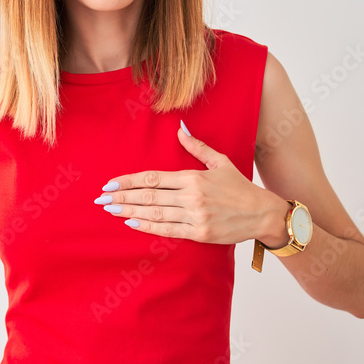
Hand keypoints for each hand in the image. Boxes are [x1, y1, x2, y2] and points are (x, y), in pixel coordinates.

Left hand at [95, 120, 286, 244]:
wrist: (263, 213)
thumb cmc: (240, 187)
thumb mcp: (220, 162)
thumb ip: (197, 148)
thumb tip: (180, 130)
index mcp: (193, 177)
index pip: (153, 178)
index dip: (129, 181)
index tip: (111, 183)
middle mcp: (192, 196)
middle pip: (149, 196)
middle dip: (122, 196)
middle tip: (100, 198)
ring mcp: (195, 216)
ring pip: (155, 213)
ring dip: (129, 211)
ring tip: (110, 209)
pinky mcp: (200, 233)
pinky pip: (169, 230)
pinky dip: (148, 226)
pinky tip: (132, 222)